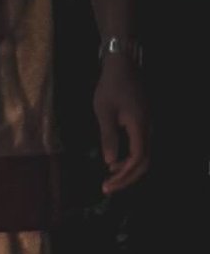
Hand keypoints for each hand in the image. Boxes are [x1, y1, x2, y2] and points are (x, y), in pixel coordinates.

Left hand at [94, 57, 148, 193]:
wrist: (123, 65)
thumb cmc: (111, 86)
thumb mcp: (104, 112)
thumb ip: (108, 137)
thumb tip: (110, 162)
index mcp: (140, 126)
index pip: (138, 159)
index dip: (124, 176)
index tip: (107, 185)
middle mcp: (148, 127)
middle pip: (144, 162)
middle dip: (127, 178)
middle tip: (107, 188)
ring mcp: (147, 125)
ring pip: (144, 155)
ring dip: (128, 170)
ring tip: (109, 177)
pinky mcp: (143, 122)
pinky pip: (141, 146)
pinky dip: (129, 159)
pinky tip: (114, 161)